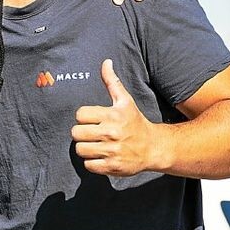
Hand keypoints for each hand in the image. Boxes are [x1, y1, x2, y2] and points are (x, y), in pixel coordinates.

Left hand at [71, 59, 166, 175]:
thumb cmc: (135, 121)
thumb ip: (112, 82)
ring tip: (94, 145)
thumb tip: (106, 62)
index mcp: (112, 115)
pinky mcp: (113, 166)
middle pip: (76, 133)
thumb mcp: (125, 101)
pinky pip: (89, 165)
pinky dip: (92, 163)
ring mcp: (112, 151)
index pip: (80, 115)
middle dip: (81, 133)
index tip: (91, 119)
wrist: (154, 147)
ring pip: (81, 150)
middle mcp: (111, 133)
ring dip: (85, 148)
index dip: (83, 117)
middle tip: (90, 133)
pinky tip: (100, 156)